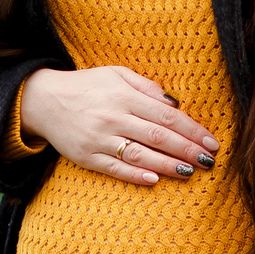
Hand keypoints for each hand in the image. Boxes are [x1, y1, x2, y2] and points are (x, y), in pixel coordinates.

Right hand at [19, 65, 218, 186]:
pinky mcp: (86, 157)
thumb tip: (176, 105)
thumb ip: (147, 87)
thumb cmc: (86, 86)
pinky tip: (154, 179)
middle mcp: (113, 117)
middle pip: (158, 137)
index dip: (192, 130)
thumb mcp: (116, 74)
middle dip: (187, 150)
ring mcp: (99, 139)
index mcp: (124, 96)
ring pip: (140, 154)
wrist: (43, 100)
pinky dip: (135, 174)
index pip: (167, 116)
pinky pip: (114, 168)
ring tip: (190, 171)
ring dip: (168, 165)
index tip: (211, 142)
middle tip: (209, 161)